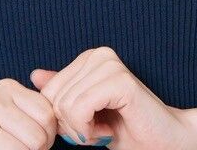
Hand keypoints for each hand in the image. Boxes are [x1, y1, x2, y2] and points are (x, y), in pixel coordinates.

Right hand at [0, 77, 59, 149]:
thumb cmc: (7, 134)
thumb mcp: (25, 113)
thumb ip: (42, 101)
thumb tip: (38, 75)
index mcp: (6, 87)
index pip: (47, 116)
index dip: (49, 134)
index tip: (37, 136)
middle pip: (37, 137)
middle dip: (38, 149)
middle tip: (26, 148)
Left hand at [30, 46, 196, 149]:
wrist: (162, 142)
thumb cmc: (125, 129)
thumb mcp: (84, 113)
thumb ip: (63, 92)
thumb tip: (34, 75)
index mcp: (88, 58)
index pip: (47, 92)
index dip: (62, 120)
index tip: (90, 124)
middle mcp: (99, 55)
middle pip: (54, 99)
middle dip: (71, 126)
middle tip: (99, 129)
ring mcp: (110, 64)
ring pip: (65, 106)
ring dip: (82, 130)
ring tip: (106, 129)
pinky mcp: (120, 80)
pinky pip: (80, 108)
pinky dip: (89, 130)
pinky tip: (109, 130)